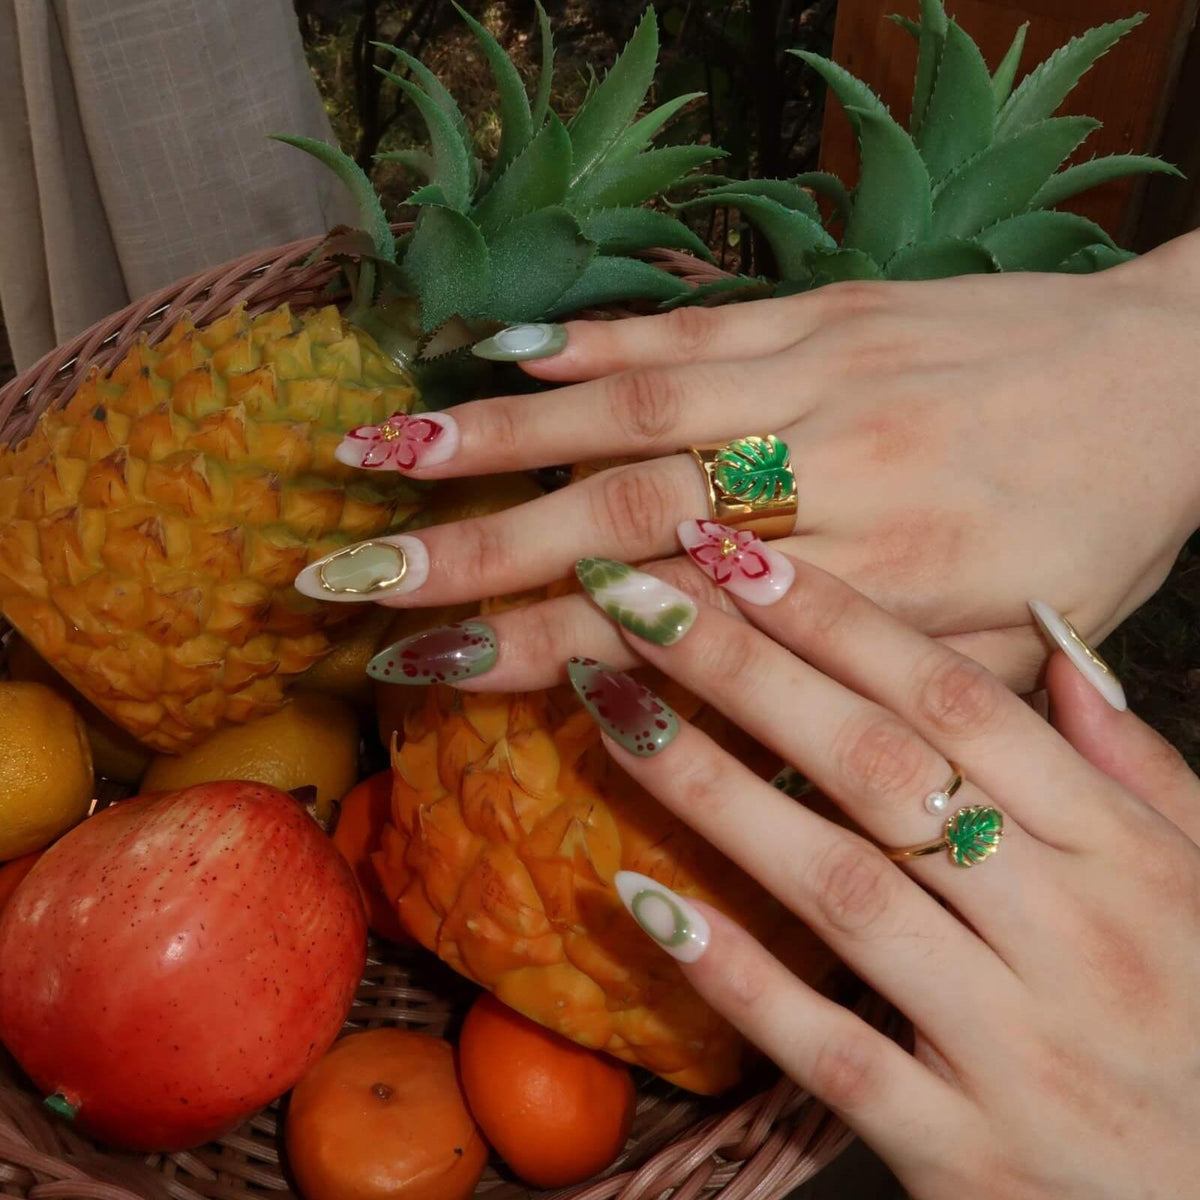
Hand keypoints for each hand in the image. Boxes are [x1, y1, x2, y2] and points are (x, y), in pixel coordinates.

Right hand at [298, 229, 1199, 692]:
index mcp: (877, 588)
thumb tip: (739, 767)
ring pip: (631, 411)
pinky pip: (687, 329)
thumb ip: (865, 710)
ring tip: (376, 451)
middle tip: (348, 568)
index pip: (670, 629)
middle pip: (620, 517)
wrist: (1167, 380)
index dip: (536, 650)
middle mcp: (829, 477)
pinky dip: (587, 342)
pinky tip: (498, 350)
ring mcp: (818, 377)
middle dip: (472, 548)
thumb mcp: (1000, 660)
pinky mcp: (822, 310)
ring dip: (492, 432)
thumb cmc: (1088, 537)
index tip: (423, 664)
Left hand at [556, 554, 1199, 1199]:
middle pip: (877, 768)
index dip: (837, 621)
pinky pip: (827, 1048)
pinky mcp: (961, 1150)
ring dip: (713, 791)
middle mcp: (1068, 932)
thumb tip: (1057, 643)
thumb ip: (1133, 765)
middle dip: (745, 672)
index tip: (733, 557)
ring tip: (614, 712)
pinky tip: (644, 902)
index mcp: (1124, 854)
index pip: (958, 703)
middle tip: (634, 603)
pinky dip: (733, 972)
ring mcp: (1012, 1045)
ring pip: (838, 887)